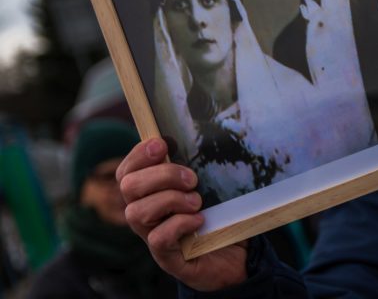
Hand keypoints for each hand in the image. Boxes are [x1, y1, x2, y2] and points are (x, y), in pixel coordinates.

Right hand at [117, 137, 246, 290]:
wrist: (236, 255)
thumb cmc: (219, 216)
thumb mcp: (210, 185)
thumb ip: (198, 165)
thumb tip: (200, 135)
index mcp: (150, 194)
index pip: (127, 171)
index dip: (138, 155)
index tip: (163, 144)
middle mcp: (145, 215)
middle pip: (128, 187)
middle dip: (162, 175)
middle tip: (191, 179)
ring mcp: (152, 236)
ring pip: (136, 212)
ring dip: (170, 200)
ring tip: (196, 201)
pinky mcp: (166, 257)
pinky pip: (157, 239)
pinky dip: (179, 224)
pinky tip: (199, 220)